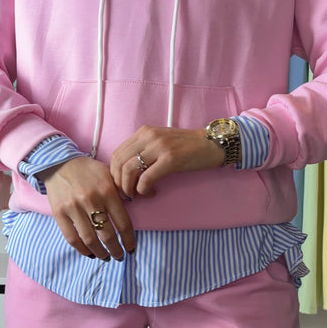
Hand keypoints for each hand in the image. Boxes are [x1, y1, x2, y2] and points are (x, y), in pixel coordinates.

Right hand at [39, 156, 135, 260]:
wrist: (59, 162)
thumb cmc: (89, 170)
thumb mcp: (110, 173)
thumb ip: (126, 188)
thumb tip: (152, 194)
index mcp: (107, 191)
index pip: (123, 222)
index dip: (129, 240)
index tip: (131, 249)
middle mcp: (91, 200)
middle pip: (107, 234)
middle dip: (116, 250)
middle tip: (119, 256)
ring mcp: (74, 207)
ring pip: (90, 239)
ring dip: (100, 252)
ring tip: (105, 257)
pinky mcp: (59, 213)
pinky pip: (71, 238)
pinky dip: (81, 249)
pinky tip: (89, 253)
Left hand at [110, 126, 224, 199]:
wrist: (212, 144)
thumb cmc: (187, 147)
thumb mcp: (161, 142)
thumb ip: (144, 150)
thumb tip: (126, 172)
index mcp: (144, 132)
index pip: (116, 153)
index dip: (114, 173)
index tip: (121, 185)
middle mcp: (149, 136)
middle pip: (119, 162)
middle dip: (119, 183)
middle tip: (127, 194)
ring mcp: (160, 146)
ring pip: (129, 170)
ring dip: (129, 188)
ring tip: (137, 195)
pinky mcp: (171, 159)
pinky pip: (146, 178)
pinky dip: (143, 189)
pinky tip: (150, 193)